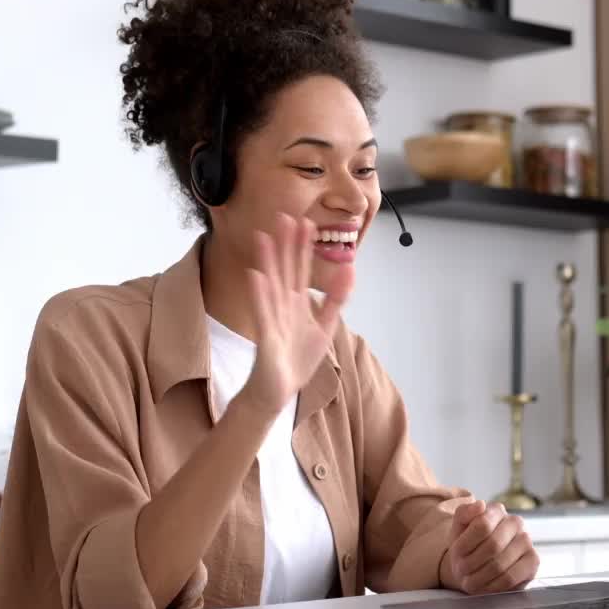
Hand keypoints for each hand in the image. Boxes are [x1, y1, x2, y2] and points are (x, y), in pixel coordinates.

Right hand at [240, 213, 354, 413]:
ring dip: (267, 262)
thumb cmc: (297, 360)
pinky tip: (258, 277)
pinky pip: (264, 314)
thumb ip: (336, 299)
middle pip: (284, 270)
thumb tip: (350, 270)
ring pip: (271, 286)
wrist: (278, 391)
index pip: (300, 269)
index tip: (306, 222)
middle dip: (284, 245)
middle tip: (284, 217)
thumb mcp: (324, 326)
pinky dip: (261, 296)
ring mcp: (273, 320)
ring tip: (263, 238)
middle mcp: (282, 306)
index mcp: (296, 303)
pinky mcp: (267, 337)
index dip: (303, 247)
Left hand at [440, 500, 538, 594]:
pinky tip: (484, 587)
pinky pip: (511, 577)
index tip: (455, 555)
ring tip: (468, 582)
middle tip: (460, 572)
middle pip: (492, 545)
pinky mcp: (533, 561)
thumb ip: (464, 513)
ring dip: (479, 577)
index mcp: (497, 510)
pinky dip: (493, 586)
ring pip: (501, 564)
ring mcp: (527, 541)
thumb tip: (481, 504)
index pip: (482, 525)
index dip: (465, 544)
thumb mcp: (459, 527)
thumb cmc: (467, 544)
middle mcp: (516, 522)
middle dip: (472, 563)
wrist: (478, 564)